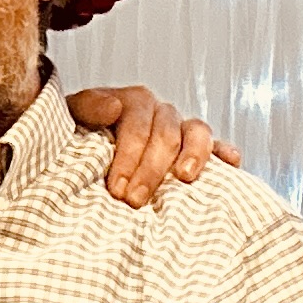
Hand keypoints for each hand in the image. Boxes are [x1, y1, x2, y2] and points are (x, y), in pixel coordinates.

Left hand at [65, 89, 238, 208]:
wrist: (85, 145)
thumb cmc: (80, 135)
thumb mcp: (72, 116)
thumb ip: (87, 107)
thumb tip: (114, 107)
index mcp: (133, 101)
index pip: (137, 125)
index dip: (128, 157)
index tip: (117, 189)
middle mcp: (160, 112)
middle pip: (165, 135)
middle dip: (151, 169)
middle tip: (134, 201)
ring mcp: (181, 128)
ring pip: (197, 133)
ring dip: (193, 155)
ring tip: (183, 178)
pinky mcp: (197, 146)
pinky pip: (217, 144)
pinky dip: (224, 152)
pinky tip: (230, 163)